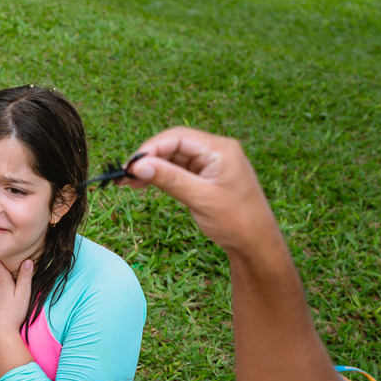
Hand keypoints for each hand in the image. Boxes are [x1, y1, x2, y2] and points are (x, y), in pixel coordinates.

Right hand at [121, 127, 277, 254]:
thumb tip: (138, 165)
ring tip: (129, 182)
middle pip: (174, 145)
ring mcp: (211, 163)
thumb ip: (169, 179)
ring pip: (173, 158)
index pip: (178, 138)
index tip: (129, 166)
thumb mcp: (200, 198)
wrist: (255, 242)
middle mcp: (216, 151)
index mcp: (220, 149)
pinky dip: (161, 175)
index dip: (150, 148)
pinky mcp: (206, 176)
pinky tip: (145, 183)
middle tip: (124, 175)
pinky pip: (178, 169)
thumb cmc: (236, 220)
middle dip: (148, 158)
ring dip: (152, 167)